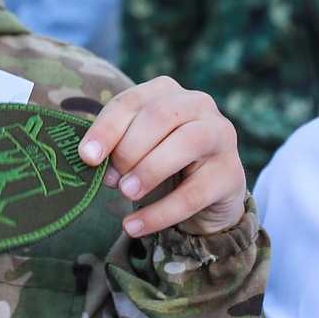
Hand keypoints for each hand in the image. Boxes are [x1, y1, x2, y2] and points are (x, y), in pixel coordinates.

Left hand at [78, 78, 247, 239]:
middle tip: (109, 181)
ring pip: (186, 143)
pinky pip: (194, 193)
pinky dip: (160, 213)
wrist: (207, 197)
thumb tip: (90, 158)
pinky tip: (135, 225)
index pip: (132, 101)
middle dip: (128, 150)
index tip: (87, 157)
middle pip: (159, 116)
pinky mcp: (231, 173)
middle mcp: (198, 104)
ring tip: (125, 193)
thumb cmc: (163, 164)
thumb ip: (116, 147)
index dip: (107, 129)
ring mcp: (221, 135)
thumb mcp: (137, 150)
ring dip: (149, 170)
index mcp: (167, 92)